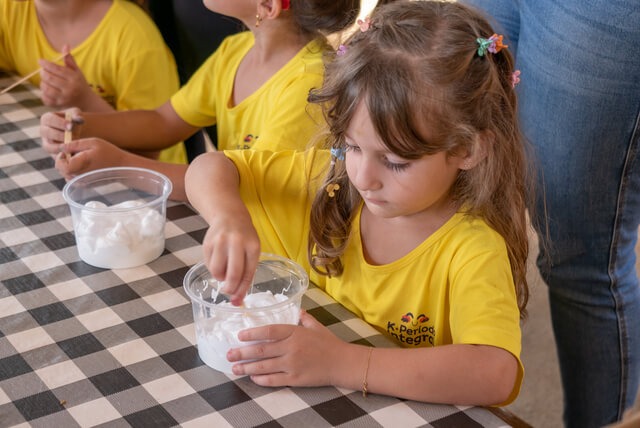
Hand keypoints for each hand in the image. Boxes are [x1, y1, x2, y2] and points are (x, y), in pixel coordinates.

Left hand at [39, 46, 91, 107]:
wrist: (87, 101)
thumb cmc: (79, 83)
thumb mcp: (76, 71)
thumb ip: (69, 59)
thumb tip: (65, 45)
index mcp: (74, 78)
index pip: (56, 69)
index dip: (46, 64)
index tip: (40, 61)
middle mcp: (69, 88)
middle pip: (48, 78)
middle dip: (43, 72)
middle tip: (43, 71)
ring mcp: (64, 98)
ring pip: (45, 88)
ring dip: (42, 83)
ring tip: (45, 81)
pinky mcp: (59, 105)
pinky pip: (45, 98)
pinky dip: (43, 93)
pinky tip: (47, 90)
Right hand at [40, 108, 83, 156]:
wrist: (78, 133)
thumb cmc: (75, 121)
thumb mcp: (76, 115)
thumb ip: (77, 115)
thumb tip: (79, 119)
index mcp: (47, 119)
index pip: (49, 119)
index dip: (60, 123)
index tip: (71, 126)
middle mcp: (44, 131)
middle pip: (47, 133)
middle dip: (60, 135)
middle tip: (73, 136)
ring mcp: (46, 143)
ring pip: (49, 147)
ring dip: (61, 147)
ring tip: (73, 146)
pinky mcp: (52, 154)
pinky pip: (54, 156)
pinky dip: (63, 155)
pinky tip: (72, 153)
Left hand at [55, 138, 125, 179]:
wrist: (122, 167)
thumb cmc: (109, 153)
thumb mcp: (93, 142)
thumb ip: (75, 144)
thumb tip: (61, 147)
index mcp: (79, 165)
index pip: (59, 165)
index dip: (60, 157)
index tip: (68, 151)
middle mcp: (79, 177)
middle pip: (61, 170)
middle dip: (64, 161)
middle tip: (75, 154)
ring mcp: (82, 183)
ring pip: (66, 175)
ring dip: (69, 167)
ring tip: (81, 160)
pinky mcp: (86, 185)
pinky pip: (73, 179)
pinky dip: (75, 173)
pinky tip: (85, 166)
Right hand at [202, 210, 260, 304]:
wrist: (229, 216)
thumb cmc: (244, 237)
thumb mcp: (252, 250)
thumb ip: (246, 273)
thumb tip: (236, 300)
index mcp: (253, 246)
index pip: (248, 273)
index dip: (242, 290)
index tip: (238, 300)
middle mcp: (237, 242)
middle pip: (233, 274)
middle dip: (230, 288)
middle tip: (228, 291)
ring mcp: (221, 242)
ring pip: (217, 271)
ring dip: (220, 278)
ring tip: (224, 271)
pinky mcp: (208, 243)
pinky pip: (208, 265)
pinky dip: (213, 269)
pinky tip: (218, 261)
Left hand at [227, 310, 346, 386]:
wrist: (342, 363)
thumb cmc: (330, 343)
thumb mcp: (316, 326)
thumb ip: (304, 318)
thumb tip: (296, 310)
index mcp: (295, 332)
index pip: (269, 331)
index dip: (252, 333)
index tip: (240, 335)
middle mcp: (291, 348)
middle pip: (261, 350)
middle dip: (242, 353)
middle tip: (229, 354)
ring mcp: (292, 364)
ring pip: (264, 366)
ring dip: (247, 368)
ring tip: (234, 368)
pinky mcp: (295, 379)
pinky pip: (273, 380)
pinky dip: (261, 379)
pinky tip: (252, 378)